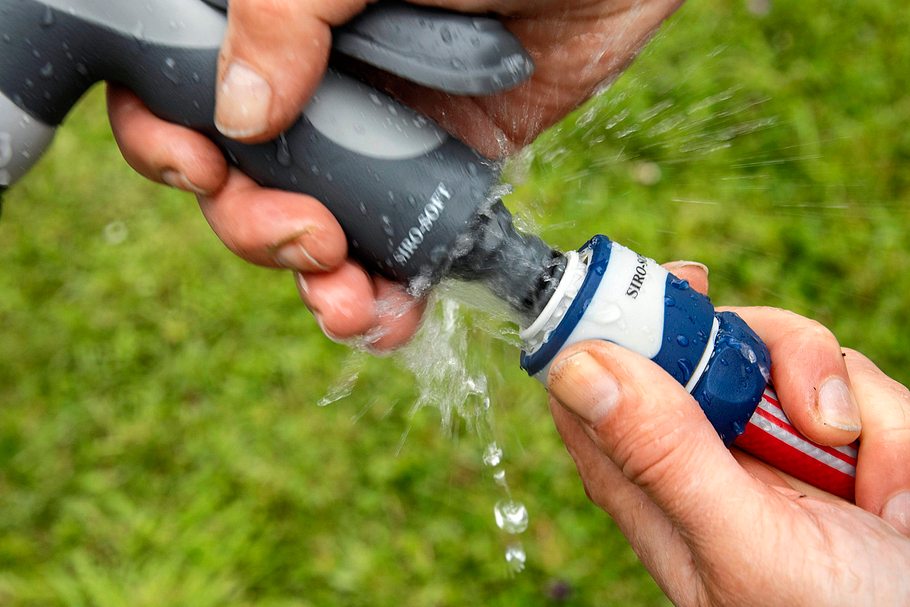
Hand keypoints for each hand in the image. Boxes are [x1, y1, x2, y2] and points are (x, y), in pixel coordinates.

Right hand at [106, 0, 683, 346]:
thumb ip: (286, 15)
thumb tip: (237, 115)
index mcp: (278, 29)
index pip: (179, 92)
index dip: (167, 143)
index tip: (202, 172)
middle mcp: (316, 87)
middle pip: (244, 183)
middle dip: (259, 232)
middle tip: (309, 241)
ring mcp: (379, 137)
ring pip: (317, 229)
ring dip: (319, 284)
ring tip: (349, 305)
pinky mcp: (442, 175)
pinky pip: (399, 248)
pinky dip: (388, 293)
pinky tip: (391, 316)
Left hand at [546, 264, 909, 604]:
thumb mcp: (744, 544)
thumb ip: (663, 456)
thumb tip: (577, 368)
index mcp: (654, 488)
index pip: (595, 387)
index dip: (607, 327)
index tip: (642, 286)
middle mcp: (706, 459)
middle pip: (693, 348)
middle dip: (748, 353)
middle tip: (785, 397)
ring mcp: (776, 446)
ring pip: (779, 355)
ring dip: (831, 400)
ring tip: (858, 475)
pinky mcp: (838, 439)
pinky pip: (853, 383)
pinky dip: (888, 426)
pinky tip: (895, 495)